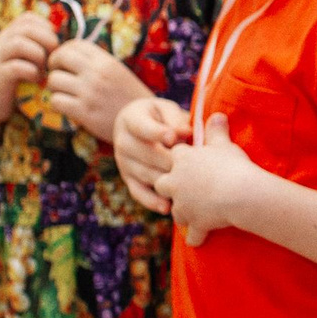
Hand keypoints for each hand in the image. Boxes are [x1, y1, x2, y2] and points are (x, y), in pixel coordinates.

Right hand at [0, 14, 58, 124]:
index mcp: (7, 37)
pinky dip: (31, 72)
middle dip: (47, 40)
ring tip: (44, 69)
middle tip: (53, 58)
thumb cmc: (12, 84)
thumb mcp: (23, 61)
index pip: (28, 18)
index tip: (52, 47)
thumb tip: (63, 46)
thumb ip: (36, 49)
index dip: (46, 28)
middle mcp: (0, 44)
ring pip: (19, 44)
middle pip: (26, 27)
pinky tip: (35, 80)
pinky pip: (15, 67)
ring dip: (38, 55)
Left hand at [44, 39, 150, 142]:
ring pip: (53, 80)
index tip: (64, 62)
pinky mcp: (84, 112)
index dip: (64, 51)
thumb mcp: (118, 72)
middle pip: (60, 57)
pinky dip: (58, 104)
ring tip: (65, 93)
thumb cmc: (128, 98)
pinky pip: (56, 101)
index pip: (74, 44)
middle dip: (53, 65)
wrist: (143, 123)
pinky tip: (68, 107)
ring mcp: (90, 92)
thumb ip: (96, 63)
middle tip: (59, 75)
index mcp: (106, 61)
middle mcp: (97, 73)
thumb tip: (67, 55)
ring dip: (55, 87)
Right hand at [112, 96, 191, 212]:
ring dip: (166, 181)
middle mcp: (123, 142)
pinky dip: (152, 201)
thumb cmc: (160, 117)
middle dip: (170, 161)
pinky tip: (168, 207)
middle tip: (193, 168)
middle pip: (147, 154)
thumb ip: (175, 120)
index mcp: (131, 119)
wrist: (136, 125)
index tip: (173, 138)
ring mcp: (124, 163)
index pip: (142, 127)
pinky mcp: (128, 179)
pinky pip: (139, 192)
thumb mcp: (166, 110)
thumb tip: (187, 132)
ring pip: (146, 174)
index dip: (157, 133)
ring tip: (189, 189)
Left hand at [154, 114, 260, 244]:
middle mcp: (176, 181)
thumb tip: (216, 115)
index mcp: (182, 159)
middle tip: (183, 187)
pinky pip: (192, 234)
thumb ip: (216, 130)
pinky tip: (198, 239)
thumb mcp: (225, 144)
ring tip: (192, 212)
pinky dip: (196, 237)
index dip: (181, 156)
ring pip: (174, 209)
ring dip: (182, 211)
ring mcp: (183, 204)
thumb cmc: (232, 165)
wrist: (240, 193)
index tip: (190, 158)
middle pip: (162, 183)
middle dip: (169, 185)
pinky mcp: (194, 222)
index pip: (174, 154)